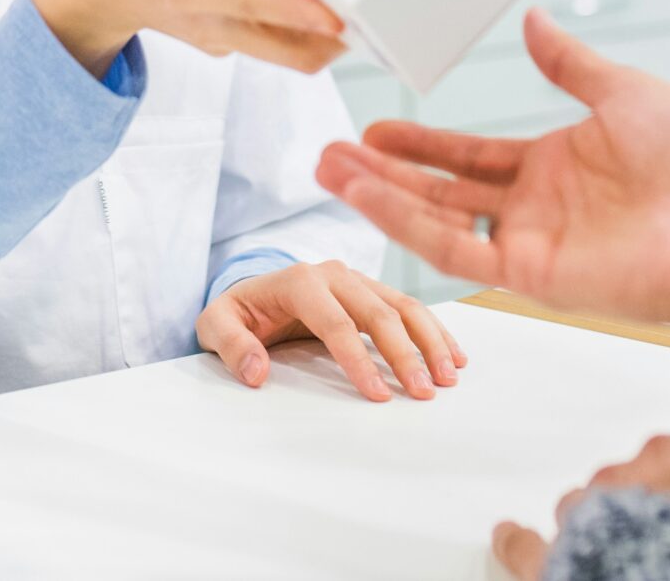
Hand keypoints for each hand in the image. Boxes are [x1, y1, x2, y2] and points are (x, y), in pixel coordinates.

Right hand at [30, 0, 345, 75]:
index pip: (248, 4)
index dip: (294, 10)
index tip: (336, 16)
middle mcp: (211, 26)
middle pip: (287, 52)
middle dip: (335, 37)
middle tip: (382, 7)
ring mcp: (224, 40)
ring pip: (291, 54)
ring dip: (328, 35)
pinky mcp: (234, 40)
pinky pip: (279, 41)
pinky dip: (307, 25)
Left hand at [195, 259, 464, 402]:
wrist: (252, 288)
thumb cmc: (237, 311)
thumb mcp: (215, 325)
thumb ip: (231, 346)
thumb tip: (256, 373)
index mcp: (299, 280)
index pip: (335, 322)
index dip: (357, 359)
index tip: (377, 395)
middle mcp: (334, 274)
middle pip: (378, 312)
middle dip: (404, 353)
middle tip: (424, 392)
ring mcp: (357, 279)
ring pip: (403, 306)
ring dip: (429, 341)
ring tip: (448, 377)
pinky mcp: (372, 291)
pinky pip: (409, 308)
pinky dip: (434, 330)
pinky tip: (453, 356)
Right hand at [316, 9, 669, 322]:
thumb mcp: (624, 91)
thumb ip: (569, 63)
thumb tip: (532, 20)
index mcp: (556, 165)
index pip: (470, 157)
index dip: (422, 143)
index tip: (374, 127)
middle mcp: (537, 208)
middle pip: (442, 190)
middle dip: (383, 173)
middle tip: (329, 153)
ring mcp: (534, 243)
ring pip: (438, 220)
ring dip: (382, 197)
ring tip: (330, 169)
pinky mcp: (537, 275)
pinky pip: (459, 251)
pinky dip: (410, 225)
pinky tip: (372, 196)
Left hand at [493, 435, 669, 579]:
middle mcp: (629, 481)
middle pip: (623, 485)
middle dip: (632, 509)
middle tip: (653, 539)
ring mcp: (589, 516)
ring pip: (578, 510)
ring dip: (588, 527)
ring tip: (603, 552)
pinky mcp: (555, 558)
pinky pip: (524, 545)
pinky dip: (516, 542)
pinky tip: (508, 536)